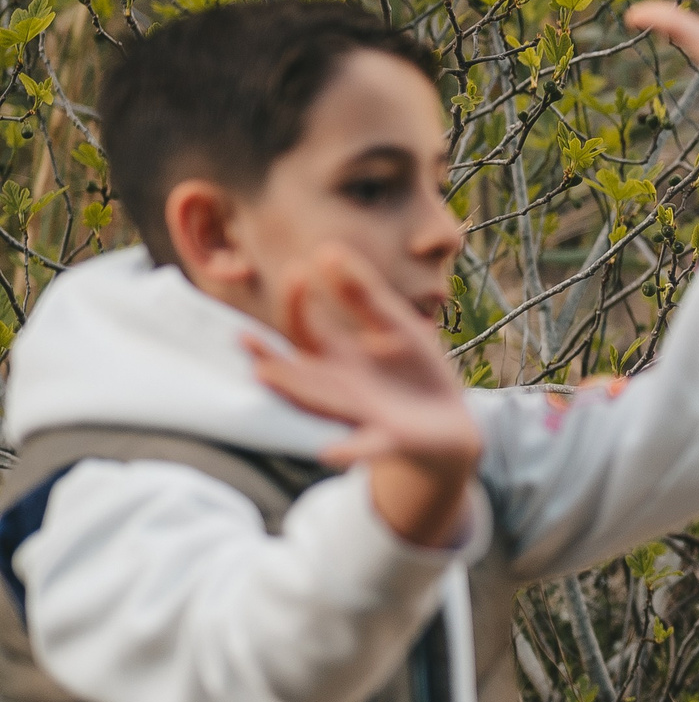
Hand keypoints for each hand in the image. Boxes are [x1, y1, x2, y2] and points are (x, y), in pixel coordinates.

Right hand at [246, 245, 483, 548]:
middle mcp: (338, 387)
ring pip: (319, 404)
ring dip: (294, 392)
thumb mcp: (395, 326)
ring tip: (264, 376)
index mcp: (338, 358)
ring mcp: (360, 415)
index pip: (303, 328)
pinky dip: (349, 449)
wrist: (453, 422)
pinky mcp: (388, 438)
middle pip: (296, 371)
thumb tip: (326, 249)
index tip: (294, 271)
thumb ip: (364, 294)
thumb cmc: (415, 373)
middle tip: (243, 338)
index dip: (296, 301)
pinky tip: (329, 451)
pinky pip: (365, 446)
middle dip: (270, 357)